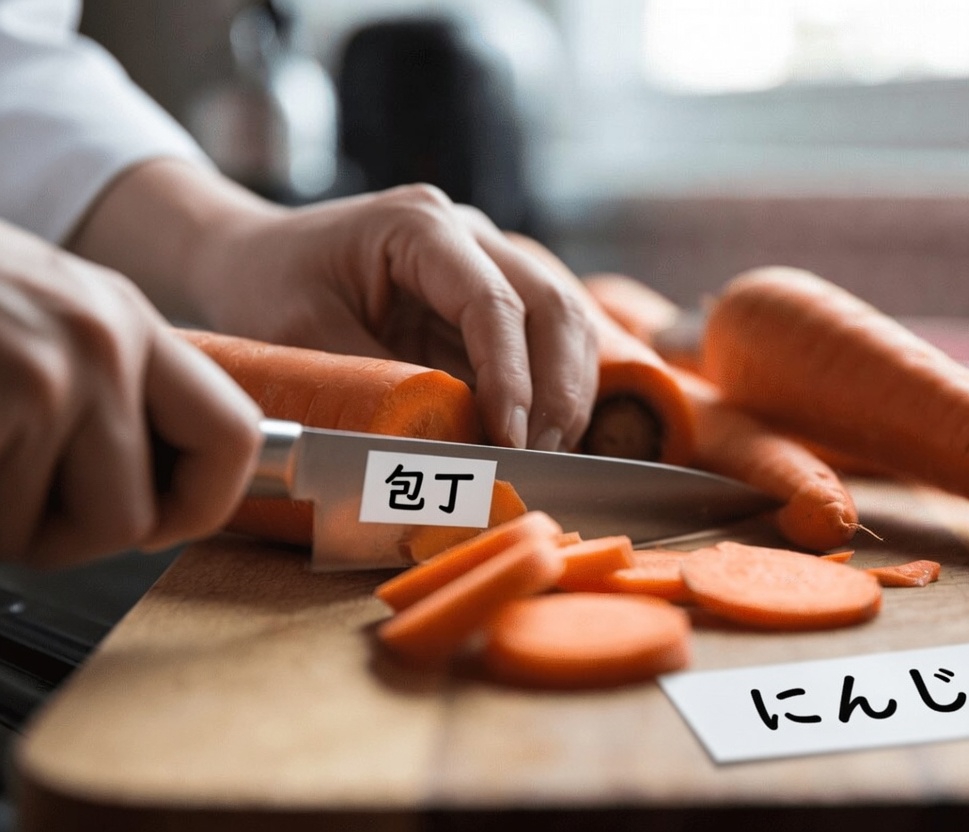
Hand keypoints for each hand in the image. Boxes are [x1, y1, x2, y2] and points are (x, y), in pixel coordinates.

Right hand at [0, 221, 261, 566]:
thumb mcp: (45, 317)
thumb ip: (111, 390)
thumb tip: (168, 489)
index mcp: (126, 322)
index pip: (235, 436)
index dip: (204, 503)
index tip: (161, 519)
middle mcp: (99, 343)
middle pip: (136, 518)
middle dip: (70, 537)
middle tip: (16, 500)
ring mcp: (41, 375)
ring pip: (55, 536)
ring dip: (4, 524)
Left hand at [70, 161, 597, 451]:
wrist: (256, 256)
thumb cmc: (268, 287)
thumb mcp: (303, 338)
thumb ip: (374, 387)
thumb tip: (442, 456)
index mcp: (419, 226)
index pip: (494, 302)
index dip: (512, 378)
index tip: (509, 442)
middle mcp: (469, 233)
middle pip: (553, 305)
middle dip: (556, 390)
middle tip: (536, 457)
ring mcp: (489, 261)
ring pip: (567, 323)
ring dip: (566, 393)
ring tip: (541, 454)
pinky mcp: (494, 296)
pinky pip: (549, 342)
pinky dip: (554, 391)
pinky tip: (537, 436)